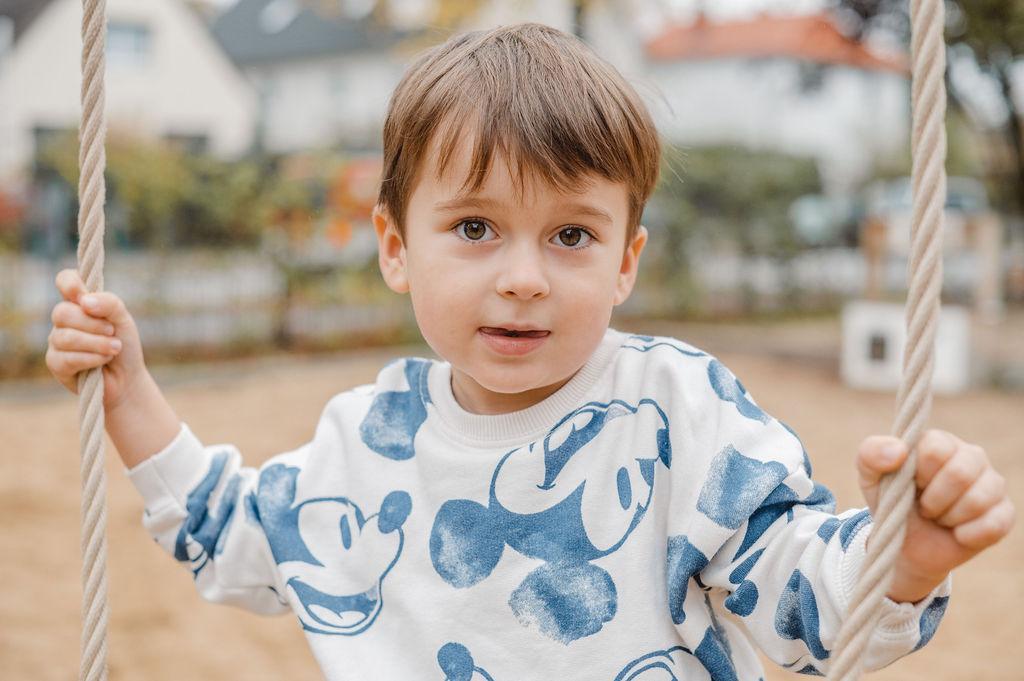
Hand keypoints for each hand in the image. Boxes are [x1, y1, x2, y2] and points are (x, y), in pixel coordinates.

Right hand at [46, 269, 145, 410]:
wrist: (127, 378)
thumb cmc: (124, 344)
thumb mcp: (123, 319)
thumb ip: (109, 303)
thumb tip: (85, 300)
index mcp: (80, 302)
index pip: (65, 280)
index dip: (70, 284)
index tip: (84, 297)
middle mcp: (65, 320)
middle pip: (62, 312)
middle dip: (92, 324)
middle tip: (112, 332)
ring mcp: (56, 341)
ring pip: (65, 337)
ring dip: (96, 343)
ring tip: (115, 348)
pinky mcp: (55, 363)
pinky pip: (66, 358)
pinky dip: (91, 358)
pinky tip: (104, 360)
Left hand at [857, 430, 1014, 602]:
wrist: (907, 544)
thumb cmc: (891, 502)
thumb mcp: (870, 478)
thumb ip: (871, 454)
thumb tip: (899, 450)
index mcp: (940, 441)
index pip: (936, 448)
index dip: (918, 474)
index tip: (911, 484)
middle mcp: (971, 456)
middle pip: (959, 473)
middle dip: (933, 500)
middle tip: (923, 506)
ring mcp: (992, 483)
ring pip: (978, 500)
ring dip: (948, 517)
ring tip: (939, 517)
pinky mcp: (1004, 513)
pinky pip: (994, 525)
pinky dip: (967, 535)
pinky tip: (957, 532)